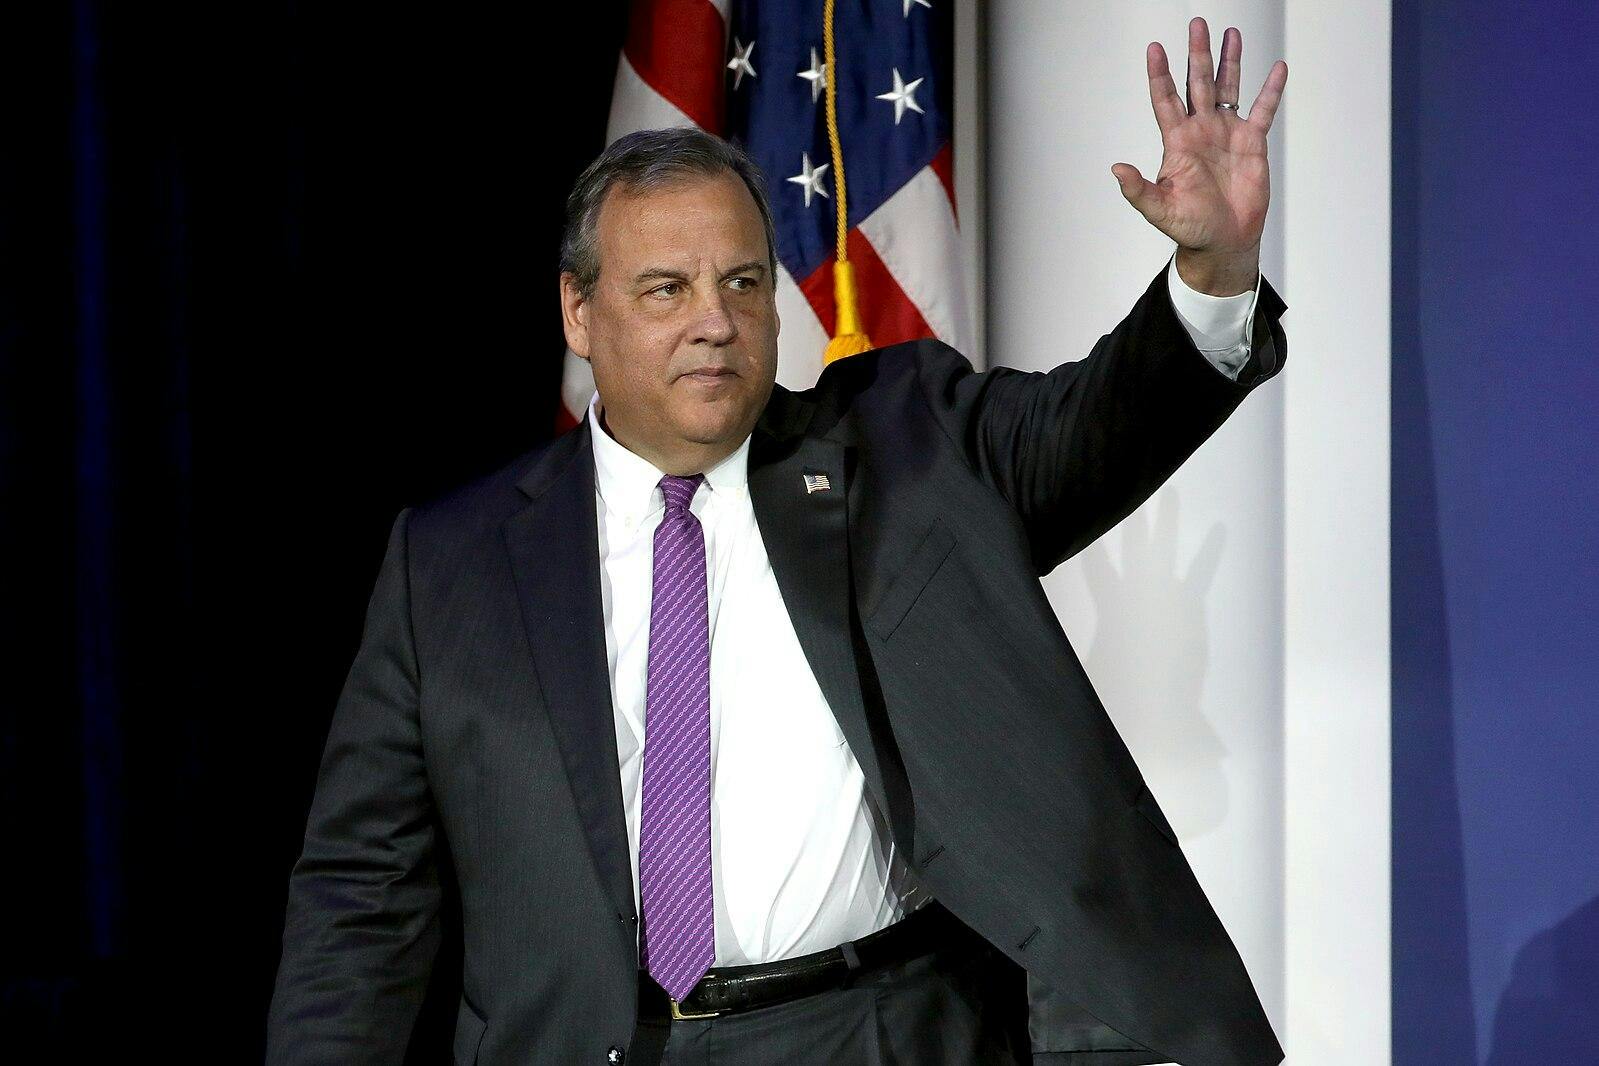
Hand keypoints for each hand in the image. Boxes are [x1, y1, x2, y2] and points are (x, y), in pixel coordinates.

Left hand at [1111, 18, 1285, 294]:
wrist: (1223, 241)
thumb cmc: (1190, 228)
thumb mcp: (1159, 210)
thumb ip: (1138, 189)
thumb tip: (1116, 170)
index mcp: (1177, 143)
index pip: (1165, 100)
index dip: (1160, 74)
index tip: (1155, 48)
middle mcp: (1201, 131)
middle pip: (1198, 83)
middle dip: (1197, 54)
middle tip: (1197, 24)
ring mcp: (1226, 134)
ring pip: (1228, 88)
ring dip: (1229, 61)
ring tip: (1230, 34)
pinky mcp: (1252, 143)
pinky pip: (1263, 110)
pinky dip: (1271, 90)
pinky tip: (1277, 69)